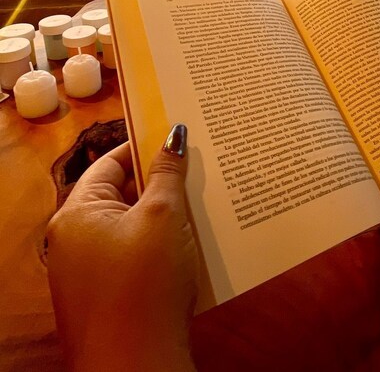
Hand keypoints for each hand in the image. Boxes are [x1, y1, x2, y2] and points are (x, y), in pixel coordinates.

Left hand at [47, 125, 198, 371]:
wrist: (137, 368)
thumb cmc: (145, 282)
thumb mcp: (162, 216)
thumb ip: (168, 172)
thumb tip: (175, 133)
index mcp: (75, 214)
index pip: (108, 164)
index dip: (142, 147)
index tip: (177, 138)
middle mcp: (74, 241)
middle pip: (120, 194)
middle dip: (159, 182)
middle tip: (198, 168)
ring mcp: (88, 273)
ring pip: (131, 227)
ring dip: (164, 215)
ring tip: (202, 200)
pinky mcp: (108, 298)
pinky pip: (134, 256)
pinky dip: (160, 245)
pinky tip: (192, 242)